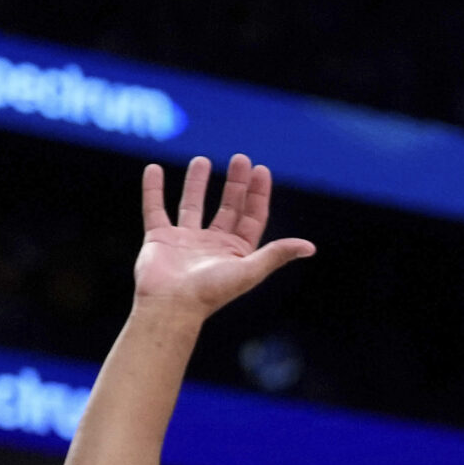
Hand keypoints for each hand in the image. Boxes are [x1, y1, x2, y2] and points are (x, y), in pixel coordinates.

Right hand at [133, 155, 315, 316]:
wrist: (171, 306)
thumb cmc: (212, 292)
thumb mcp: (250, 270)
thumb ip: (277, 254)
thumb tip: (310, 247)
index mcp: (236, 251)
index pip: (252, 217)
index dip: (258, 194)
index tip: (261, 169)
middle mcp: (212, 244)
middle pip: (227, 207)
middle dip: (235, 184)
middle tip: (240, 158)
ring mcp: (184, 240)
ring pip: (192, 205)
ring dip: (197, 183)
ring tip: (202, 160)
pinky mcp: (159, 238)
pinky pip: (155, 208)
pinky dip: (153, 189)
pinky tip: (154, 169)